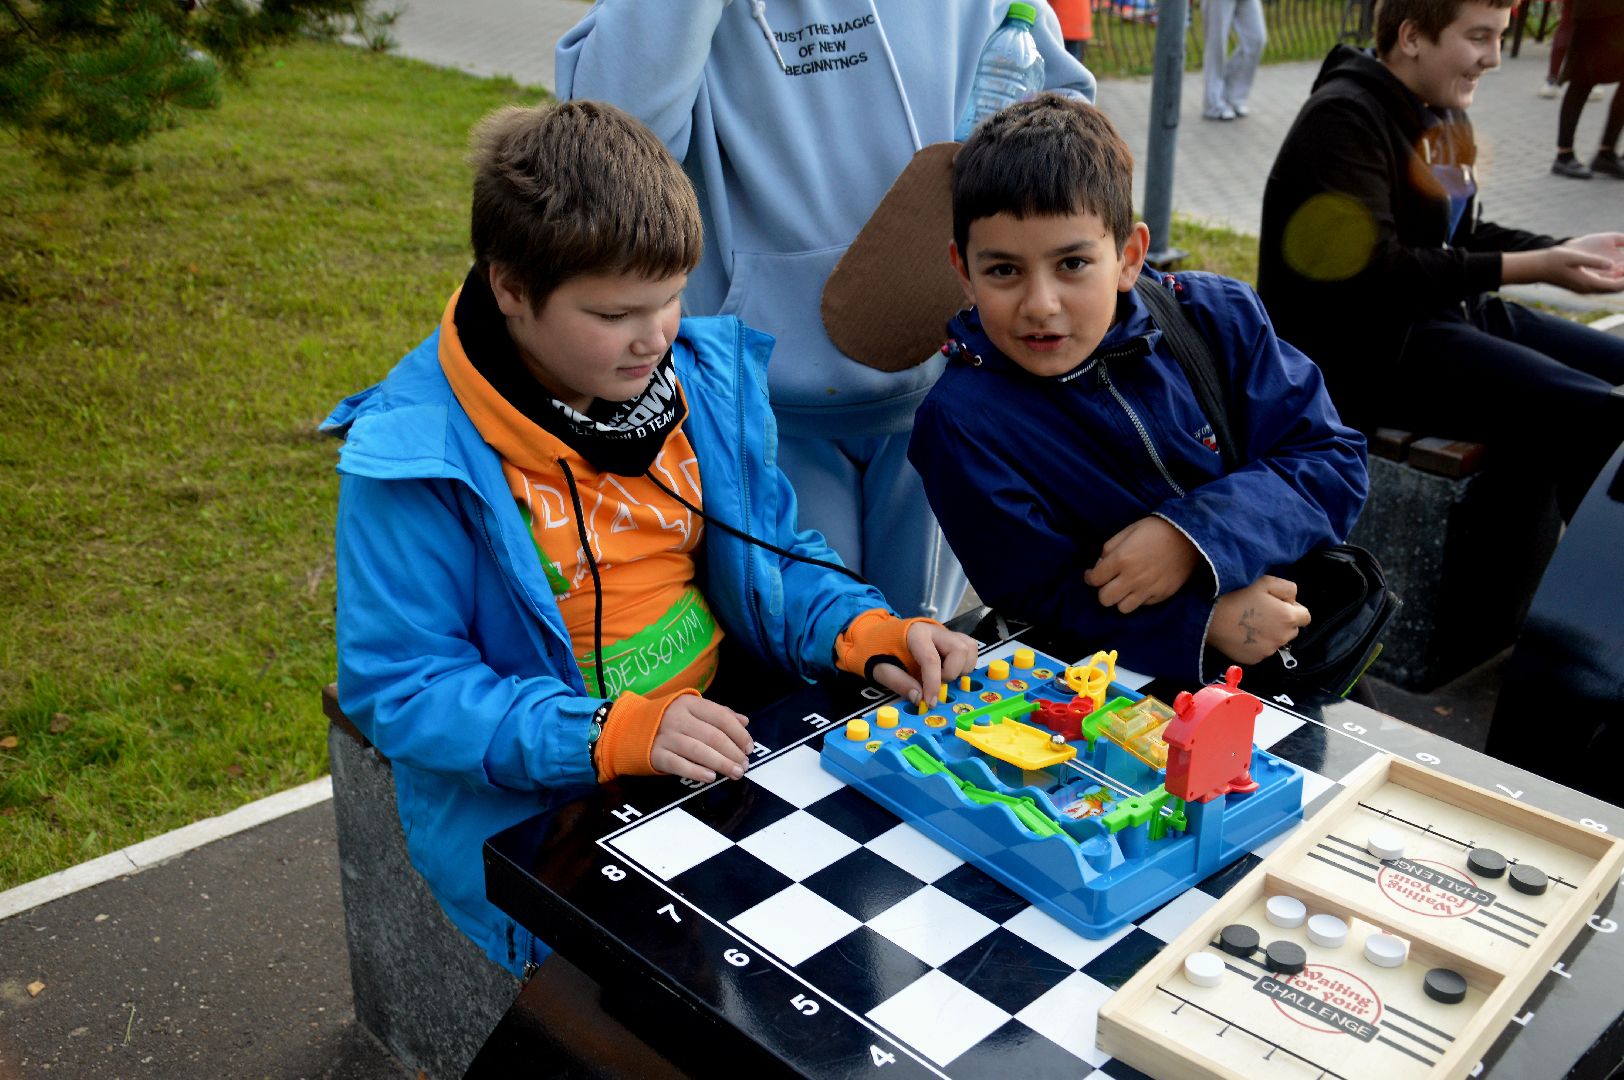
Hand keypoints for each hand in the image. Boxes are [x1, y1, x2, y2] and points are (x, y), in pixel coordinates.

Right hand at [650, 694, 751, 783]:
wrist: (628, 729)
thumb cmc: (666, 720)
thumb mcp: (691, 710)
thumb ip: (718, 714)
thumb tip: (744, 721)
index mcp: (689, 703)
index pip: (721, 717)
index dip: (739, 734)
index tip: (749, 748)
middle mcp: (678, 718)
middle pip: (712, 736)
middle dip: (733, 752)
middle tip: (745, 765)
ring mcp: (666, 737)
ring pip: (699, 751)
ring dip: (721, 764)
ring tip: (735, 773)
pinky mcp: (656, 755)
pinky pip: (680, 764)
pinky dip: (697, 771)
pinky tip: (711, 777)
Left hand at [870, 621, 979, 704]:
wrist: (875, 633)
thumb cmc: (877, 649)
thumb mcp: (880, 668)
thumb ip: (899, 683)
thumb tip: (919, 699)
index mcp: (915, 633)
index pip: (931, 659)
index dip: (933, 684)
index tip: (930, 702)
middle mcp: (935, 630)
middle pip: (960, 649)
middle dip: (952, 672)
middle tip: (936, 683)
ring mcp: (945, 633)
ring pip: (969, 648)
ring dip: (961, 668)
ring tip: (943, 677)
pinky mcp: (951, 639)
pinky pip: (969, 649)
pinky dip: (965, 664)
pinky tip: (949, 671)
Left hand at [1083, 516, 1200, 612]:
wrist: (1190, 537)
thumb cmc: (1156, 530)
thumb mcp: (1128, 531)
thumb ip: (1109, 548)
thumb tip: (1100, 565)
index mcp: (1121, 559)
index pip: (1094, 579)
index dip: (1089, 577)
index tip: (1092, 575)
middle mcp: (1132, 578)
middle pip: (1105, 599)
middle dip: (1102, 591)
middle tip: (1107, 583)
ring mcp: (1147, 589)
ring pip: (1122, 608)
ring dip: (1119, 599)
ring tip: (1124, 589)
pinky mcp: (1161, 595)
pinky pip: (1142, 605)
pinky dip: (1138, 599)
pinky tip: (1141, 587)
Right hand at [1207, 575, 1311, 664]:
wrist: (1207, 616)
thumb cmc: (1235, 595)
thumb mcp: (1265, 581)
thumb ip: (1288, 588)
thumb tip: (1293, 599)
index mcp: (1287, 617)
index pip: (1305, 616)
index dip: (1293, 609)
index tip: (1278, 604)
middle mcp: (1281, 637)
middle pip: (1292, 630)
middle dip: (1282, 622)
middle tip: (1262, 612)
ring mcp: (1267, 651)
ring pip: (1276, 641)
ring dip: (1269, 633)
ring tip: (1249, 623)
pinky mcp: (1253, 659)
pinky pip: (1261, 651)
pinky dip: (1256, 644)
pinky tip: (1242, 633)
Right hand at [1532, 236, 1623, 293]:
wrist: (1537, 268)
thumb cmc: (1554, 260)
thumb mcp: (1575, 257)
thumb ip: (1594, 261)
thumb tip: (1612, 265)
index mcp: (1588, 283)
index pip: (1616, 286)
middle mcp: (1587, 289)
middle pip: (1614, 289)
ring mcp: (1584, 288)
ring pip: (1609, 287)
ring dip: (1620, 279)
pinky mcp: (1581, 284)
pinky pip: (1602, 284)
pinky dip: (1612, 278)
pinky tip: (1616, 268)